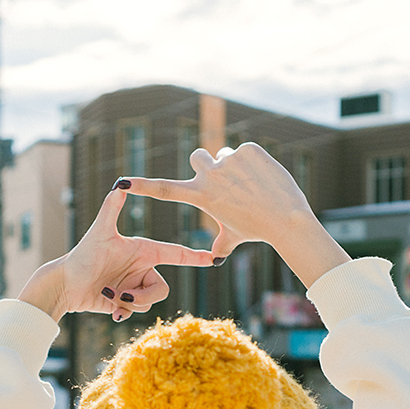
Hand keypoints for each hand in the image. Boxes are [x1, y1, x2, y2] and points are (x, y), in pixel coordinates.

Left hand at [16, 185, 214, 322]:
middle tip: (122, 296)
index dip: (195, 256)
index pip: (175, 253)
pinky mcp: (126, 301)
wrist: (66, 284)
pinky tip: (111, 311)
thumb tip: (120, 183)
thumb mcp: (99, 232)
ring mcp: (135, 286)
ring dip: (128, 304)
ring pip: (149, 304)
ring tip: (109, 297)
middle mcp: (142, 268)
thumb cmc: (82, 256)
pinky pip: (137, 312)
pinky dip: (124, 312)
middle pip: (161, 289)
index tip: (215, 258)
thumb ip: (111, 208)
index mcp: (143, 251)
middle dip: (143, 297)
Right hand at [123, 144, 349, 286]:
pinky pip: (247, 151)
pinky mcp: (249, 149)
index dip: (142, 186)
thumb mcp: (234, 237)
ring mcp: (229, 160)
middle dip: (208, 164)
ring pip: (225, 155)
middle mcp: (210, 175)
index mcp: (201, 195)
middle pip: (198, 157)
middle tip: (226, 180)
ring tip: (252, 186)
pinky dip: (254, 162)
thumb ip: (220, 244)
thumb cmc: (257, 229)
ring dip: (234, 166)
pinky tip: (264, 178)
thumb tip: (213, 259)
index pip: (164, 190)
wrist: (286, 219)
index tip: (123, 182)